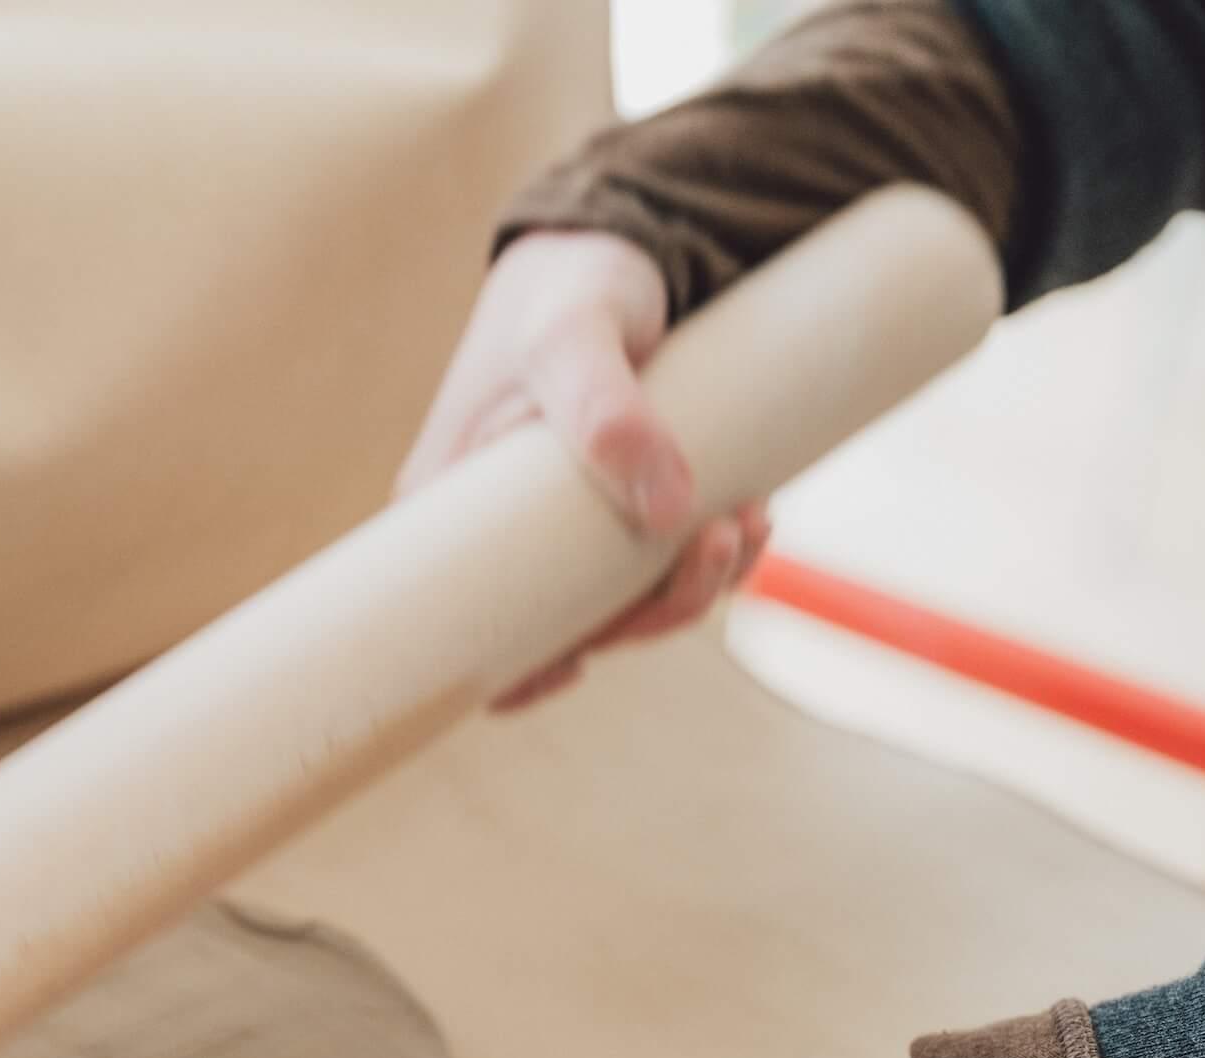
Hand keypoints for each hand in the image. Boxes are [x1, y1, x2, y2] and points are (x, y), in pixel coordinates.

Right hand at [399, 229, 770, 708]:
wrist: (622, 237)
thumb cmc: (569, 286)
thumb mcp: (575, 335)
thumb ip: (606, 410)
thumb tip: (664, 509)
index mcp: (450, 513)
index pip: (465, 630)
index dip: (520, 672)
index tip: (578, 666)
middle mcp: (506, 535)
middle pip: (571, 628)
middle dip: (654, 609)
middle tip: (719, 541)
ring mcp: (571, 528)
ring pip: (632, 603)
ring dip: (700, 581)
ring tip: (750, 518)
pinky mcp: (629, 510)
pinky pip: (671, 566)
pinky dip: (719, 555)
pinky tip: (754, 513)